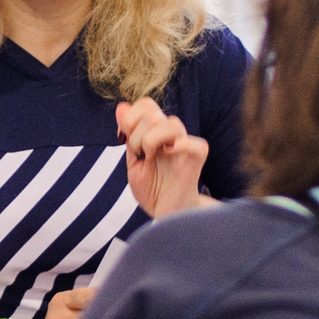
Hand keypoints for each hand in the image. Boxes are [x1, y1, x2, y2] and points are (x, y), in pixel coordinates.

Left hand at [117, 99, 209, 218]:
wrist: (165, 214)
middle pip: (152, 113)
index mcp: (157, 132)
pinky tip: (168, 156)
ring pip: (171, 123)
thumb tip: (121, 107)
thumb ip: (129, 135)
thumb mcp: (133, 161)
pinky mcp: (197, 159)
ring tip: (149, 158)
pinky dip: (179, 146)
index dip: (130, 118)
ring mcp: (185, 145)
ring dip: (150, 141)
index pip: (146, 105)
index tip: (124, 140)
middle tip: (139, 155)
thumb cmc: (152, 190)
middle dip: (135, 134)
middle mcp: (172, 135)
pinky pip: (193, 143)